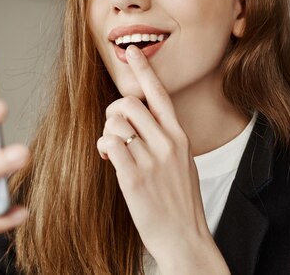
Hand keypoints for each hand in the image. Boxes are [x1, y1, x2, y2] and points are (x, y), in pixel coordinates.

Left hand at [96, 46, 228, 274]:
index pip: (159, 93)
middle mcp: (168, 142)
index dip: (144, 69)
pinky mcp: (135, 177)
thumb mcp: (182, 162)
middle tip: (114, 129)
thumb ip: (165, 140)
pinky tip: (108, 157)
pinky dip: (104, 146)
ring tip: (112, 148)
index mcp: (179, 136)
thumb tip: (139, 124)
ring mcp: (152, 159)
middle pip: (129, 103)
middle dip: (114, 112)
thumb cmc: (180, 202)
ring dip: (108, 131)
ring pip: (116, 122)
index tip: (132, 51)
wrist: (185, 238)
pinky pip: (110, 143)